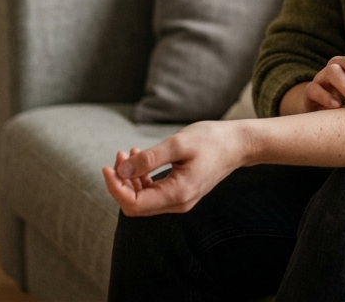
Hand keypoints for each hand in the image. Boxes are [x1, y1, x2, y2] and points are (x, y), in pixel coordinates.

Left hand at [102, 121, 248, 216]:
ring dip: (130, 178)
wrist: (238, 144)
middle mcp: (178, 203)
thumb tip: (121, 170)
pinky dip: (142, 177)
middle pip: (135, 204)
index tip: (107, 166)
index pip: (133, 204)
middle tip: (119, 155)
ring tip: (128, 152)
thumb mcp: (178, 144)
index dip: (115, 188)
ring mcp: (180, 200)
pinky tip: (140, 158)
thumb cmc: (211, 140)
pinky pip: (153, 192)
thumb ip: (149, 159)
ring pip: (143, 199)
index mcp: (177, 194)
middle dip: (121, 181)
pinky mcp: (181, 192)